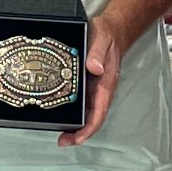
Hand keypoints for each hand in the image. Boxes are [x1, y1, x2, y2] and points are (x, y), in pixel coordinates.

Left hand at [62, 13, 128, 146]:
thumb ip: (97, 53)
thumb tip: (95, 69)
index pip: (99, 113)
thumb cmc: (107, 35)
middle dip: (79, 134)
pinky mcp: (86, 84)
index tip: (77, 138)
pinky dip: (72, 113)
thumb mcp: (101, 39)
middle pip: (92, 119)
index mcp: (105, 84)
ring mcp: (93, 89)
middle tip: (62, 141)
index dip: (89, 129)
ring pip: (86, 113)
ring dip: (75, 126)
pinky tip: (60, 114)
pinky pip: (81, 103)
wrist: (112, 29)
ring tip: (59, 134)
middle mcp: (100, 90)